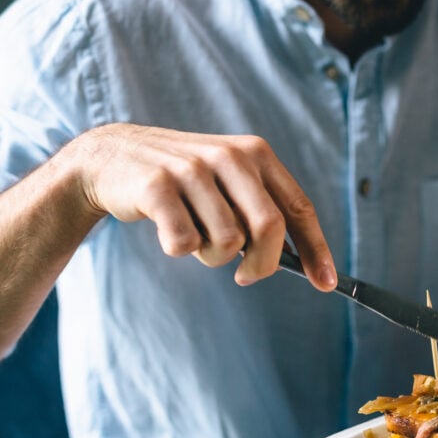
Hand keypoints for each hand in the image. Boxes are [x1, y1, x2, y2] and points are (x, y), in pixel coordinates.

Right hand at [67, 123, 335, 288]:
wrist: (110, 157)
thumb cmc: (182, 184)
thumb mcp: (229, 184)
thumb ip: (263, 212)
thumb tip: (306, 264)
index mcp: (256, 154)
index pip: (298, 208)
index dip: (315, 249)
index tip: (326, 284)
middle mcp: (229, 155)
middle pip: (269, 229)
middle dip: (262, 265)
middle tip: (244, 276)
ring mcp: (192, 168)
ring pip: (226, 242)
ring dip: (211, 257)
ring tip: (195, 237)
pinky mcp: (156, 185)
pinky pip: (184, 243)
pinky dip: (178, 250)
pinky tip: (167, 231)